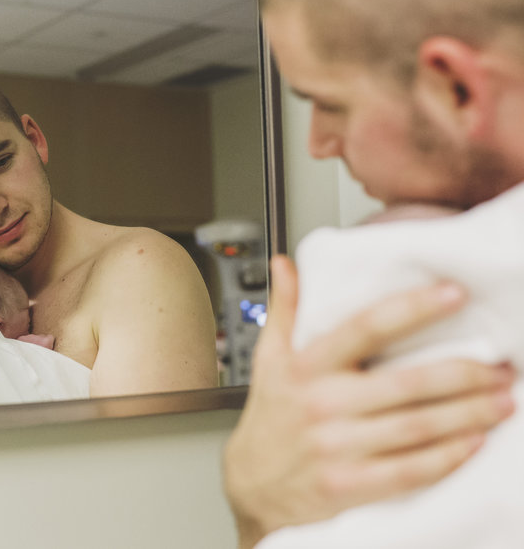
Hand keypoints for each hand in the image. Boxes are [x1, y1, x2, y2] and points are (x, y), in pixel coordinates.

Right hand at [224, 256, 515, 548]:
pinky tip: (474, 443)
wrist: (254, 487)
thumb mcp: (268, 359)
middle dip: (464, 373)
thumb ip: (284, 310)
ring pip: (417, 427)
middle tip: (501, 365)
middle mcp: (322, 404)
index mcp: (305, 367)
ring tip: (502, 400)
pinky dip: (449, 457)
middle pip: (407, 383)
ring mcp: (336, 447)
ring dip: (469, 414)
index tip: (454, 293)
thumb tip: (285, 265)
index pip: (365, 328)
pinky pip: (411, 471)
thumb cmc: (271, 419)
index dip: (413, 309)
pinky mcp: (349, 486)